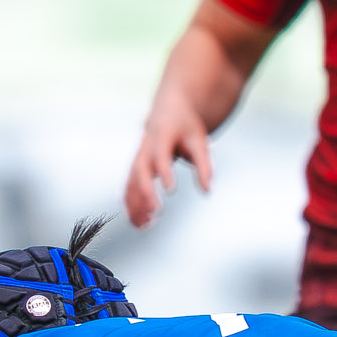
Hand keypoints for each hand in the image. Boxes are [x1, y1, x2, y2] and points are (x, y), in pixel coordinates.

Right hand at [125, 99, 214, 228]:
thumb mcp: (200, 141)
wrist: (167, 112)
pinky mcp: (134, 170)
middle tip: (155, 212)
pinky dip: (132, 206)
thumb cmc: (185, 127)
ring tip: (146, 225)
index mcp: (161, 137)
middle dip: (145, 194)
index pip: (160, 157)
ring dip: (135, 205)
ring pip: (130, 184)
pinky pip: (129, 190)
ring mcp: (136, 160)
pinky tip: (139, 222)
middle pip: (139, 173)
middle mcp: (144, 150)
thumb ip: (204, 166)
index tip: (170, 189)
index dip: (164, 173)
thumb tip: (207, 190)